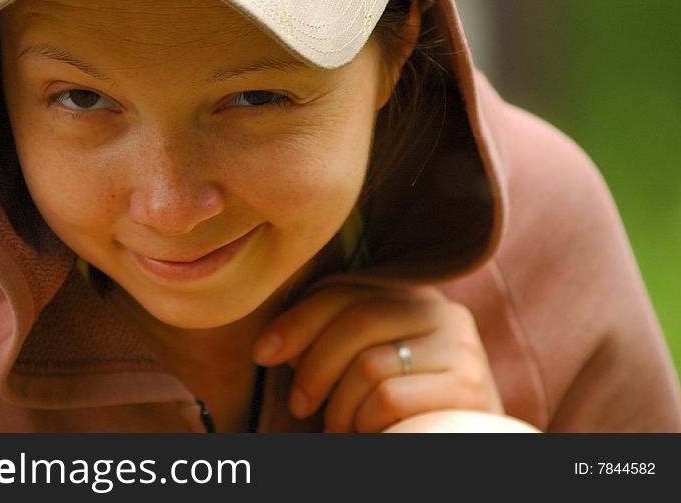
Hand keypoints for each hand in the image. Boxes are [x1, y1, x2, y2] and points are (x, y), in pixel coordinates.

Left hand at [252, 284, 504, 431]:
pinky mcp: (468, 386)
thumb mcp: (358, 361)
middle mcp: (442, 311)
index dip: (296, 320)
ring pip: (369, 364)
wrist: (456, 441)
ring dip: (340, 406)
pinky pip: (388, 396)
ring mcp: (460, 347)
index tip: (262, 353)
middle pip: (356, 320)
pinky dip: (364, 421)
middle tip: (299, 404)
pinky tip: (367, 433)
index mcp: (410, 294)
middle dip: (314, 367)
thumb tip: (270, 345)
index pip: (344, 290)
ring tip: (338, 427)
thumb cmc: (393, 407)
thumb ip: (328, 338)